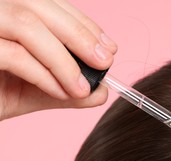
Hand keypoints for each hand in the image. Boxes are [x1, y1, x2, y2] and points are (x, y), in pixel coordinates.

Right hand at [0, 0, 116, 120]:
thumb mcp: (35, 90)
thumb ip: (67, 89)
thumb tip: (103, 92)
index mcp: (8, 10)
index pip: (51, 5)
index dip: (84, 24)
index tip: (109, 48)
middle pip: (41, 7)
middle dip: (81, 35)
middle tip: (105, 62)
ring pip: (27, 25)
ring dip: (63, 59)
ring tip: (83, 88)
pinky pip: (12, 54)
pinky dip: (43, 74)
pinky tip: (61, 91)